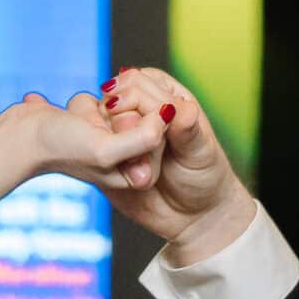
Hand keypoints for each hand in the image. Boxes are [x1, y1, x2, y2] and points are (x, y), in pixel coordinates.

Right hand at [71, 66, 254, 261]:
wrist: (192, 215)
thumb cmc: (204, 178)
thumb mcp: (200, 153)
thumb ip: (187, 129)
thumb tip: (178, 108)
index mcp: (165, 94)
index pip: (138, 83)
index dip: (137, 103)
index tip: (150, 130)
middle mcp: (140, 107)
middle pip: (114, 99)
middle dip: (123, 126)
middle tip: (139, 155)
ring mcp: (121, 131)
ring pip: (100, 122)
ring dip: (112, 142)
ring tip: (137, 170)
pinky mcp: (109, 154)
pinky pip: (94, 148)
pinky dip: (102, 157)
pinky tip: (117, 172)